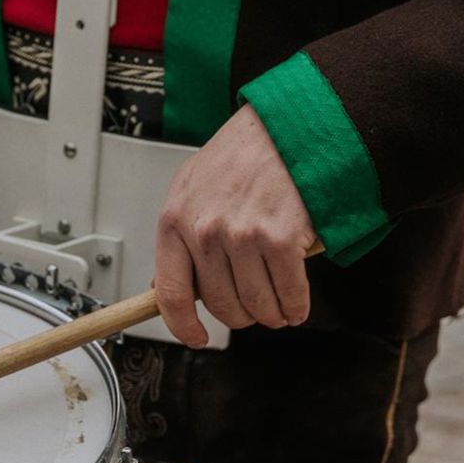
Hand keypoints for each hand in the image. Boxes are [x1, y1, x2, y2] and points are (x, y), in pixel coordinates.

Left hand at [154, 105, 318, 347]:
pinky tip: (297, 303)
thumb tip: (166, 287)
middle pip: (219, 304)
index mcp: (175, 220)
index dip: (183, 325)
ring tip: (280, 307)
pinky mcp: (280, 238)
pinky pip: (288, 293)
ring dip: (272, 314)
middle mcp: (204, 230)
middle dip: (241, 316)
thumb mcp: (193, 187)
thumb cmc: (246, 153)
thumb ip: (181, 235)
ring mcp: (242, 235)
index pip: (169, 293)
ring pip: (256, 304)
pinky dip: (296, 306)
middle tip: (255, 309)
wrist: (292, 125)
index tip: (196, 337)